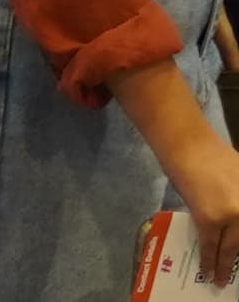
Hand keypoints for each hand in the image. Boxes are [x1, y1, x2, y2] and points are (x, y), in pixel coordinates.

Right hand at [174, 135, 238, 282]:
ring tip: (221, 278)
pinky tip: (209, 271)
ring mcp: (233, 214)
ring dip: (225, 265)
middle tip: (232, 275)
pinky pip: (212, 245)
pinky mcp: (211, 218)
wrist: (186, 143)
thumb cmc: (214, 156)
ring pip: (232, 248)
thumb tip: (236, 223)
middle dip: (238, 259)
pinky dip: (210, 260)